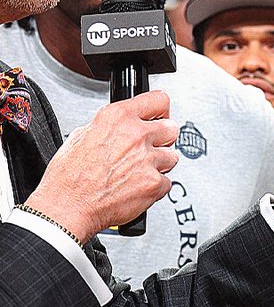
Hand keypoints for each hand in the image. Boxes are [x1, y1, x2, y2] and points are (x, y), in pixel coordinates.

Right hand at [27, 90, 177, 241]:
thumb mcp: (81, 136)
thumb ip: (109, 127)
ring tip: (139, 172)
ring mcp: (147, 159)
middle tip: (150, 148)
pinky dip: (155, 187)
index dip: (160, 109)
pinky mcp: (154, 183)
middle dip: (162, 138)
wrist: (68, 206)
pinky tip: (137, 188)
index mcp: (117, 117)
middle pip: (171, 128)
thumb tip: (120, 126)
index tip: (161, 115)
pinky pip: (167, 182)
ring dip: (160, 164)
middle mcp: (136, 135)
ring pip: (172, 156)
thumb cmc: (69, 177)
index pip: (158, 100)